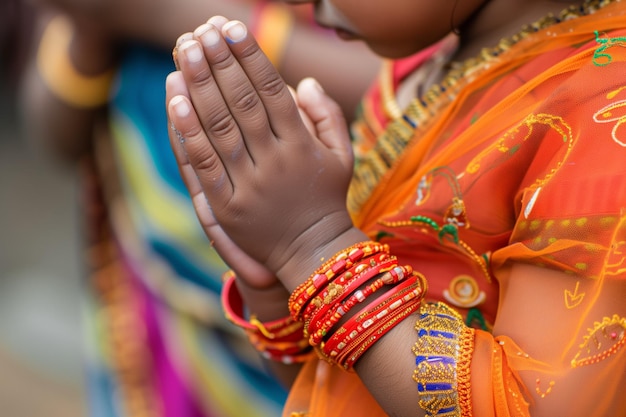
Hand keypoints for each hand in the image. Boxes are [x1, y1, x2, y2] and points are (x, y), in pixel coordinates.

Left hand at [166, 17, 355, 278]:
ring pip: (219, 129)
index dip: (250, 57)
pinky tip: (175, 101)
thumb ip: (326, 116)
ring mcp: (249, 185)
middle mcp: (275, 162)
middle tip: (201, 31)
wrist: (312, 251)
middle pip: (242, 103)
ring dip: (200, 88)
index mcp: (302, 146)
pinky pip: (204, 165)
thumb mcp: (342, 155)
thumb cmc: (326, 197)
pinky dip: (189, 133)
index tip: (232, 28)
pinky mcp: (227, 207)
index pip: (272, 91)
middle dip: (220, 63)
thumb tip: (304, 81)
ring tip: (185, 52)